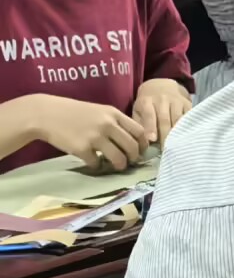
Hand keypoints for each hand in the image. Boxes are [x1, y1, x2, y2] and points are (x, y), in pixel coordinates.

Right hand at [29, 94, 149, 170]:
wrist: (46, 114)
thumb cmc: (73, 112)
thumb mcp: (99, 111)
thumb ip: (115, 122)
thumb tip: (132, 139)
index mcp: (114, 113)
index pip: (139, 131)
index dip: (143, 143)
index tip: (142, 150)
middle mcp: (107, 125)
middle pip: (132, 146)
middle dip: (134, 157)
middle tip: (131, 161)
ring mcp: (95, 137)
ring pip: (118, 157)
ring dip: (120, 165)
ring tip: (117, 166)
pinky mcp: (81, 149)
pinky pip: (97, 163)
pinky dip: (98, 166)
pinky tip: (95, 163)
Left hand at [131, 78, 191, 148]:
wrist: (162, 85)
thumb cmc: (147, 103)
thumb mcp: (138, 109)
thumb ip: (139, 123)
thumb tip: (142, 141)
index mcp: (147, 101)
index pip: (149, 115)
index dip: (151, 127)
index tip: (152, 139)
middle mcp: (162, 99)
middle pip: (165, 119)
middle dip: (165, 135)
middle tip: (165, 151)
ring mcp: (176, 101)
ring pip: (178, 119)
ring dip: (177, 133)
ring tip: (176, 146)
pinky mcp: (187, 103)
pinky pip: (188, 117)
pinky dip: (187, 127)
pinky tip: (186, 137)